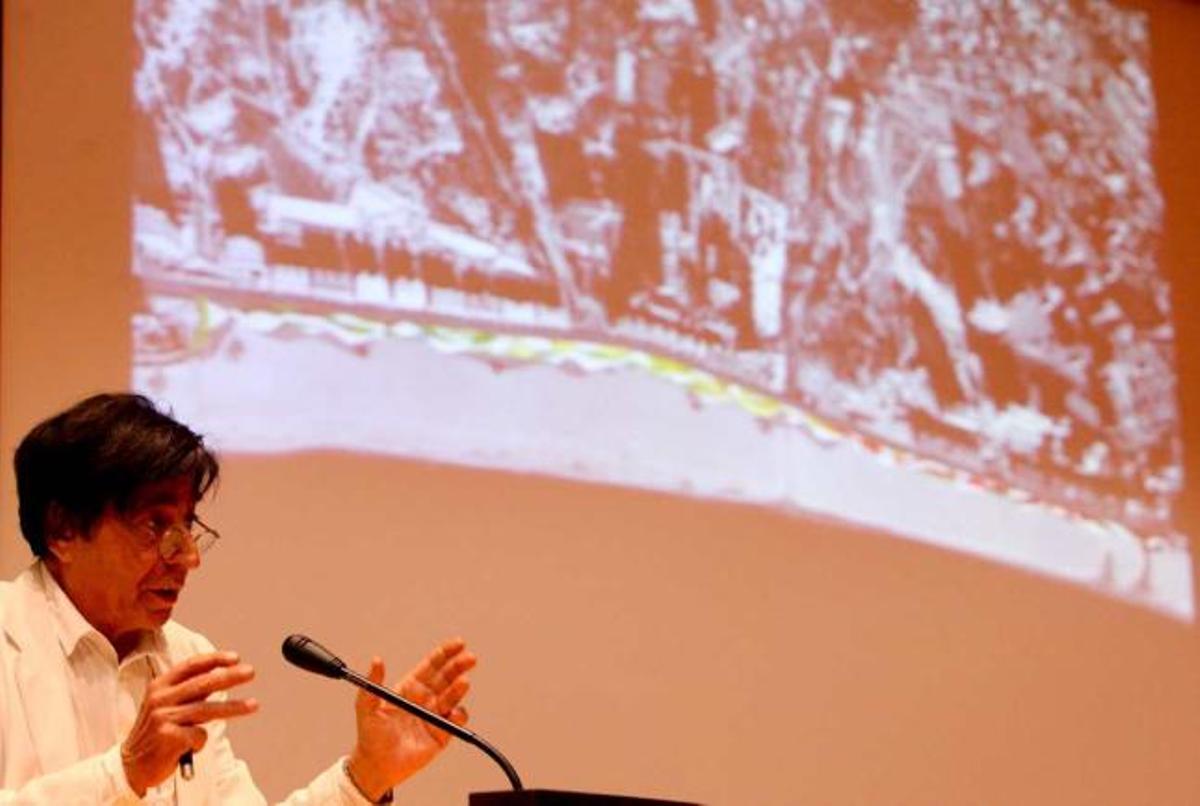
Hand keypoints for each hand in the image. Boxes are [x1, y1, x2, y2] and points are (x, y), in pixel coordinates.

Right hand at [121, 651, 258, 795]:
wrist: (131, 765)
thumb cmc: (155, 732)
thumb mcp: (166, 705)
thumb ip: (190, 691)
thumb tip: (223, 675)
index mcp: (160, 686)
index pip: (191, 666)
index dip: (214, 659)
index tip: (235, 657)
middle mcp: (160, 698)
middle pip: (203, 683)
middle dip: (230, 677)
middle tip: (250, 672)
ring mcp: (163, 717)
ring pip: (207, 709)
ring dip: (234, 707)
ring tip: (254, 705)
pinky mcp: (167, 737)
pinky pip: (199, 735)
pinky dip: (200, 741)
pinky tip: (189, 747)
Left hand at [346, 638, 475, 799]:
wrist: (376, 766)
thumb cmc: (371, 735)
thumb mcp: (366, 706)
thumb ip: (373, 682)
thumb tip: (376, 660)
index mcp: (411, 687)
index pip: (432, 665)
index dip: (445, 653)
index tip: (458, 644)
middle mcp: (426, 698)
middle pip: (447, 677)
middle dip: (459, 666)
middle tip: (469, 658)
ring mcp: (435, 715)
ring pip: (453, 697)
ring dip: (459, 688)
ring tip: (463, 683)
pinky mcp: (441, 734)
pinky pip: (455, 722)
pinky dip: (459, 715)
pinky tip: (454, 712)